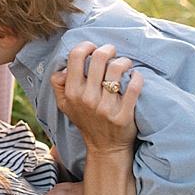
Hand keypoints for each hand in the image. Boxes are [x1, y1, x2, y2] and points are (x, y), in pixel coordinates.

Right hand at [49, 42, 142, 158]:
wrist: (105, 147)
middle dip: (108, 49)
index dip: (86, 46)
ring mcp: (106, 108)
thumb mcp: (64, 105)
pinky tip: (135, 76)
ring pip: (117, 69)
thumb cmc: (86, 120)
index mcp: (72, 92)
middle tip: (112, 52)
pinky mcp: (123, 115)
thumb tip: (61, 68)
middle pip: (99, 58)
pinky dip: (137, 76)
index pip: (76, 56)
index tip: (93, 48)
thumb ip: (58, 85)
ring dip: (124, 61)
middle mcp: (87, 99)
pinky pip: (133, 86)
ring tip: (125, 64)